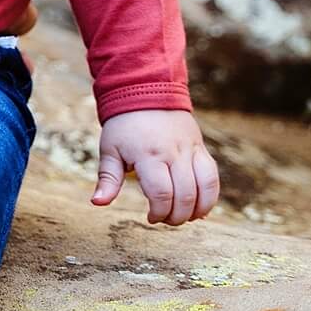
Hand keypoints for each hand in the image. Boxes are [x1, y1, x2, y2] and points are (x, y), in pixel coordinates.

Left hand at [92, 110, 220, 224]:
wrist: (146, 91)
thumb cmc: (124, 125)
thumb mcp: (109, 150)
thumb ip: (108, 179)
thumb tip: (97, 203)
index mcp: (148, 154)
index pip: (161, 193)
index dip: (159, 212)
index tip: (150, 217)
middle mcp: (173, 152)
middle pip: (185, 194)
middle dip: (176, 216)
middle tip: (165, 219)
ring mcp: (190, 149)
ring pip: (204, 187)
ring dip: (196, 210)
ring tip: (183, 217)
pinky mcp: (200, 148)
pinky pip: (213, 176)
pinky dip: (210, 197)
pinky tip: (200, 209)